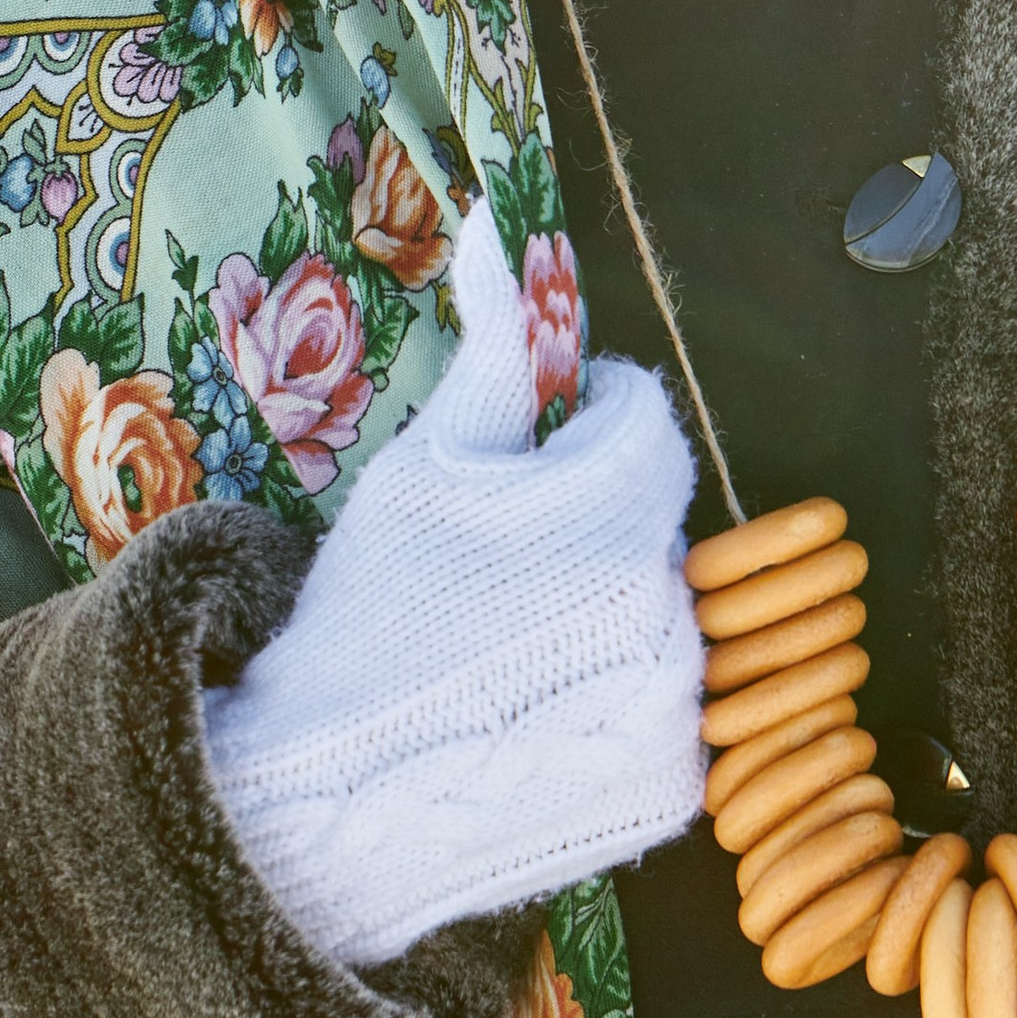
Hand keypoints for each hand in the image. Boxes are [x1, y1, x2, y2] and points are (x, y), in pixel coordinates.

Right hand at [203, 201, 703, 963]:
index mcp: (617, 507)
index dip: (580, 422)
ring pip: (665, 611)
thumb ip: (494, 342)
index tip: (524, 456)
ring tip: (512, 646)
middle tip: (503, 567)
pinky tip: (536, 712)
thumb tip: (499, 222)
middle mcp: (670, 604)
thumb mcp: (429, 458)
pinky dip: (617, 699)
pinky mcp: (675, 784)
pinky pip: (668, 705)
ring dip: (609, 609)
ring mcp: (681, 705)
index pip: (642, 420)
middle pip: (654, 520)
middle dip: (593, 522)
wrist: (335, 795)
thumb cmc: (375, 608)